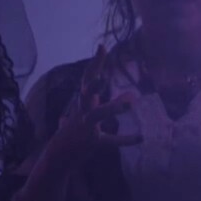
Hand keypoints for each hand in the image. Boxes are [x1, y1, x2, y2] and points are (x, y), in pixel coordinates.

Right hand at [48, 43, 140, 161]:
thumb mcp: (92, 112)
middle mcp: (82, 111)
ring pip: (97, 115)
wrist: (60, 153)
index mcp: (82, 101)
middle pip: (86, 94)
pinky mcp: (92, 142)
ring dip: (112, 108)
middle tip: (104, 77)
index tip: (102, 47)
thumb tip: (132, 94)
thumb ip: (111, 101)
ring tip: (131, 103)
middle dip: (94, 85)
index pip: (87, 78)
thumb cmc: (76, 128)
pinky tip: (141, 137)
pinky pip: (109, 140)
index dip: (95, 63)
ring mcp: (85, 126)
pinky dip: (125, 140)